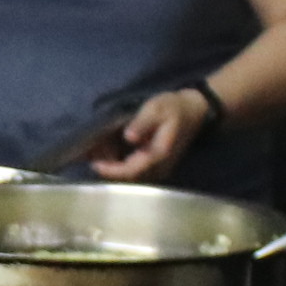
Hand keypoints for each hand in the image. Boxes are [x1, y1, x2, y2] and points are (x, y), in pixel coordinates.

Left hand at [88, 89, 213, 180]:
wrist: (195, 111)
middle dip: (108, 168)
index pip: (131, 171)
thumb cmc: (173, 107)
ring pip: (131, 176)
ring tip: (97, 153)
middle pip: (129, 177)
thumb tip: (129, 137)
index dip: (111, 170)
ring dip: (113, 167)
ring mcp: (159, 168)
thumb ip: (142, 123)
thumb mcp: (156, 109)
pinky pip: (135, 170)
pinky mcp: (156, 166)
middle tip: (91, 155)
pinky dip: (120, 164)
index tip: (94, 163)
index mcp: (159, 154)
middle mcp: (159, 167)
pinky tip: (110, 152)